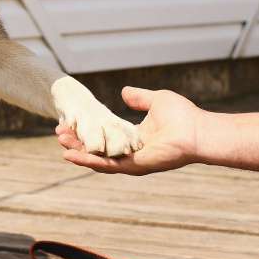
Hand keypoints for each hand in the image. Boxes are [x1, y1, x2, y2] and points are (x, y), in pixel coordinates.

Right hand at [56, 86, 202, 174]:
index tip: (71, 121)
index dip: (87, 129)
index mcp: (134, 137)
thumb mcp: (155, 100)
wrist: (199, 131)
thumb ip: (138, 97)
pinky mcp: (134, 167)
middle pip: (97, 149)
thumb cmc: (184, 116)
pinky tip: (73, 156)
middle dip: (77, 143)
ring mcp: (131, 161)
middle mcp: (130, 151)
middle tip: (59, 134)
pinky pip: (107, 165)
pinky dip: (89, 161)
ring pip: (98, 160)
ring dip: (79, 154)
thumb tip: (123, 92)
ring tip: (61, 147)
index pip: (104, 134)